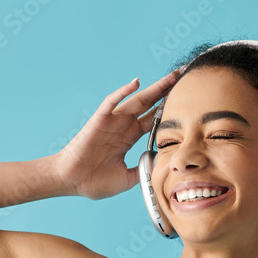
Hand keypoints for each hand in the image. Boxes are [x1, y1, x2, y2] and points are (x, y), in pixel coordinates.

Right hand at [53, 69, 182, 199]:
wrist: (71, 181)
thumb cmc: (94, 181)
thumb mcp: (127, 179)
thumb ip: (144, 170)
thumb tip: (161, 166)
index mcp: (129, 138)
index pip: (154, 119)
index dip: (169, 110)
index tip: (186, 102)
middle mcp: (123, 126)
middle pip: (150, 104)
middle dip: (167, 91)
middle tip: (185, 77)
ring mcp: (112, 121)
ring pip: (136, 100)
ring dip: (154, 87)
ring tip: (172, 75)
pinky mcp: (99, 120)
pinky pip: (112, 103)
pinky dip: (123, 92)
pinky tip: (136, 83)